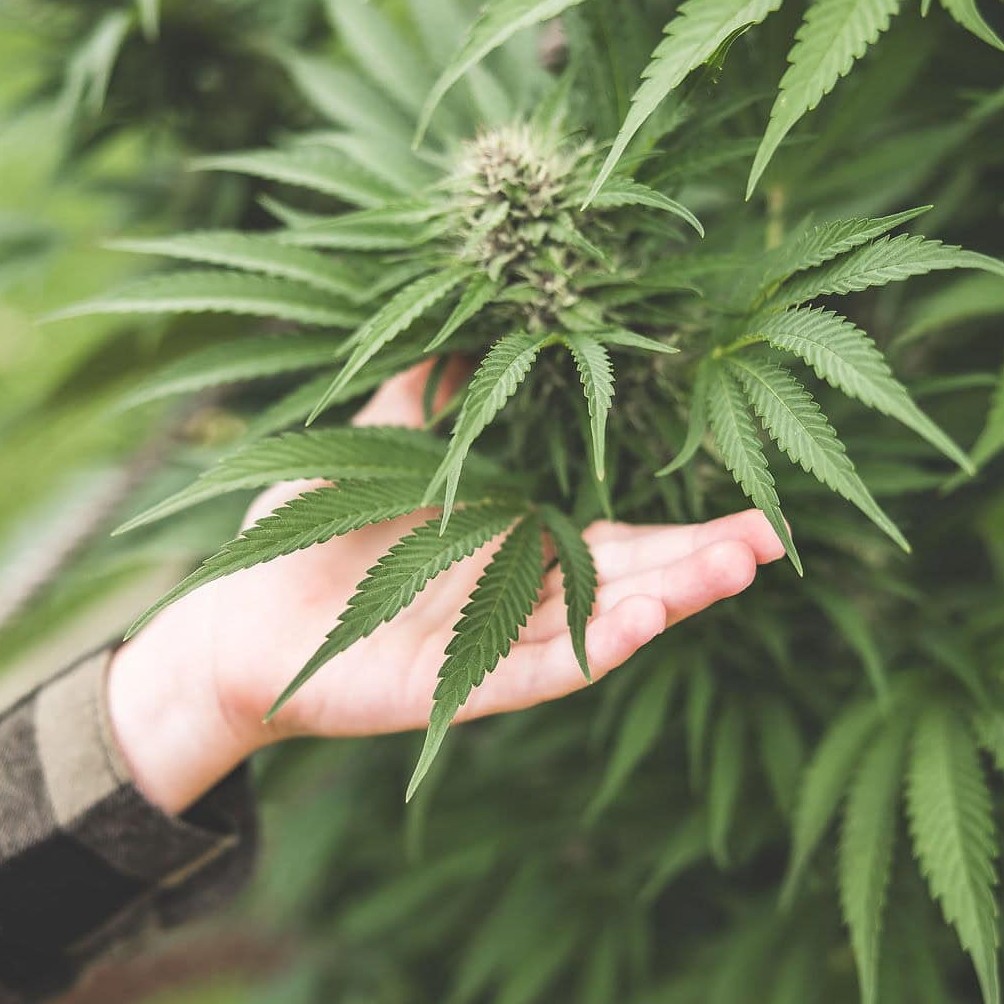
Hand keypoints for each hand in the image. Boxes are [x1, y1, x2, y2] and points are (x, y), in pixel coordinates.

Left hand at [106, 361, 785, 811]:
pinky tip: (647, 622)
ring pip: (601, 627)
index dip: (687, 532)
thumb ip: (429, 390)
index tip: (760, 511)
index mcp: (515, 544)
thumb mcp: (374, 442)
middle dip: (701, 565)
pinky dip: (595, 651)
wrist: (232, 616)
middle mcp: (520, 599)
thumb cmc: (305, 528)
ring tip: (733, 572)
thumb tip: (479, 314)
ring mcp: (495, 649)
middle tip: (771, 540)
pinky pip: (541, 671)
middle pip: (631, 584)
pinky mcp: (458, 689)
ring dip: (667, 603)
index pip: (621, 542)